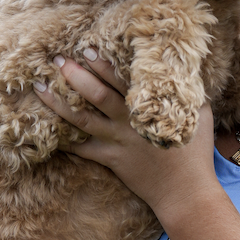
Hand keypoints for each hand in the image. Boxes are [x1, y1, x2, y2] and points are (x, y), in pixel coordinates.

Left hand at [34, 53, 218, 217]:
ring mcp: (116, 141)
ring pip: (81, 119)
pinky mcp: (110, 160)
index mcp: (146, 106)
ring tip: (40, 86)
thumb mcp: (199, 113)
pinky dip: (64, 139)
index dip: (102, 63)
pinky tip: (45, 129)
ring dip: (58, 102)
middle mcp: (127, 122)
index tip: (86, 48)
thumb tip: (186, 68)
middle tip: (56, 59)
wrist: (185, 191)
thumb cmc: (195, 150)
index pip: (120, 79)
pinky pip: (82, 149)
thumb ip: (190, 90)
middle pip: (96, 94)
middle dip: (75, 75)